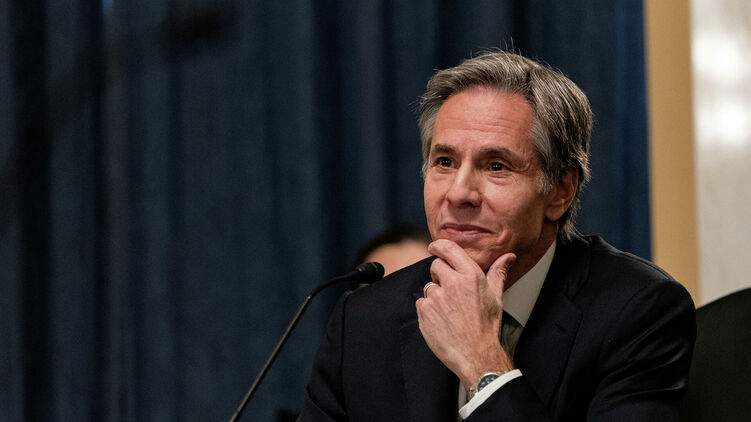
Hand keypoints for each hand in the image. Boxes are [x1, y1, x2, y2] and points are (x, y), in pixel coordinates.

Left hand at [415, 239, 515, 387]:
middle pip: (436, 266)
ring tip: (450, 310)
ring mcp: (436, 297)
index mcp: (471, 276)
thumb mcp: (496, 297)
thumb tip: (507, 256)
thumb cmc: (486, 327)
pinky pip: (421, 302)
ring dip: (435, 294)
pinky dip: (428, 309)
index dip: (438, 246)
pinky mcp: (425, 311)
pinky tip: (441, 319)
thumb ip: (497, 273)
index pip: (448, 249)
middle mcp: (452, 283)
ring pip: (428, 286)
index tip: (434, 247)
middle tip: (451, 291)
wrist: (476, 355)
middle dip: (441, 275)